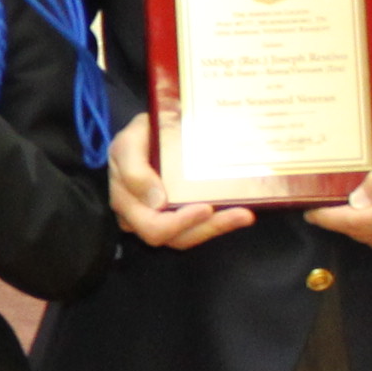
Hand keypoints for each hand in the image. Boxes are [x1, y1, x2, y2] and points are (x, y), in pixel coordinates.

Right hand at [103, 114, 249, 251]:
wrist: (147, 132)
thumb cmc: (137, 137)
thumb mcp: (129, 142)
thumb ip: (134, 169)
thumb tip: (157, 202)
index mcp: (126, 201)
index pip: (151, 226)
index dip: (179, 222)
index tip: (206, 208)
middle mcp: (141, 218)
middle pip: (175, 238)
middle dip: (207, 228)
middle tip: (241, 214)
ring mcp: (160, 219)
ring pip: (188, 236)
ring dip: (219, 227)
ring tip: (245, 215)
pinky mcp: (178, 216)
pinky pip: (197, 227)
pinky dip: (219, 222)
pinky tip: (241, 212)